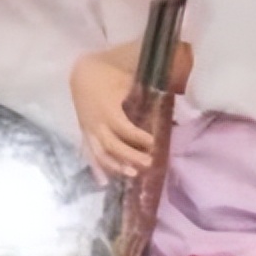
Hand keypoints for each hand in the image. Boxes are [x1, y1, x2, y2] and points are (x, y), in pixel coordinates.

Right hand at [70, 53, 154, 183]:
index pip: (124, 129)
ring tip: (132, 174)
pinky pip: (90, 153)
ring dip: (116, 166)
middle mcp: (96, 123)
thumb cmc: (109, 73)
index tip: (154, 143)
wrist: (82, 73)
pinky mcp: (85, 133)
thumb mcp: (127, 76)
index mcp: (107, 110)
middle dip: (131, 156)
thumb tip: (173, 88)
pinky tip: (104, 182)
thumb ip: (146, 86)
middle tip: (149, 163)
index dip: (138, 138)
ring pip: (100, 153)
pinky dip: (97, 168)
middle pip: (112, 146)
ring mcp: (88, 130)